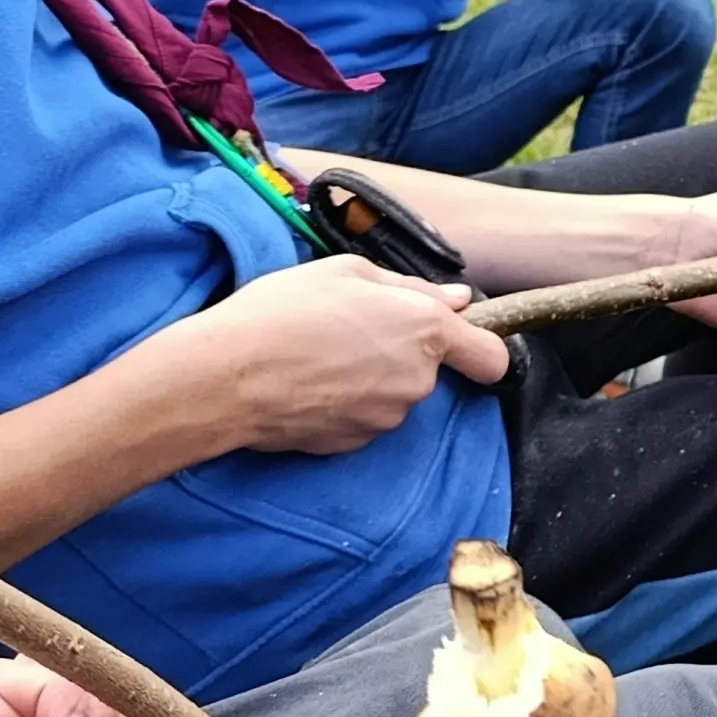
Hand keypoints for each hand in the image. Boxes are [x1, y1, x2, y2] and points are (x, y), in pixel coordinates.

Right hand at [166, 255, 509, 453]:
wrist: (226, 375)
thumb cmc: (282, 310)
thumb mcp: (346, 272)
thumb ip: (413, 288)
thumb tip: (458, 300)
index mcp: (425, 330)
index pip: (491, 358)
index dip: (478, 349)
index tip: (456, 341)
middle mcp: (417, 380)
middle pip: (428, 372)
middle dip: (399, 355)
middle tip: (347, 331)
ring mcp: (386, 418)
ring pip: (393, 396)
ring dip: (368, 380)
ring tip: (318, 357)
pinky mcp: (354, 444)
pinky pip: (362, 419)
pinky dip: (343, 405)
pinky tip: (306, 386)